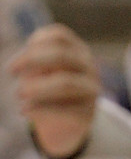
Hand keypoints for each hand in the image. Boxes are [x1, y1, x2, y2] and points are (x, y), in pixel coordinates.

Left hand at [10, 24, 100, 158]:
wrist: (69, 122)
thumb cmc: (49, 88)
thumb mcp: (41, 70)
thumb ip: (35, 62)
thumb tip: (20, 66)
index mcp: (78, 51)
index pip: (59, 36)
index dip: (35, 42)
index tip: (16, 58)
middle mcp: (89, 67)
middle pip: (62, 55)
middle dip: (32, 60)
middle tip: (10, 71)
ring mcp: (92, 89)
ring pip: (65, 83)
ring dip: (37, 88)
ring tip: (18, 94)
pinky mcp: (88, 111)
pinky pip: (64, 108)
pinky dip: (40, 109)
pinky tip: (24, 111)